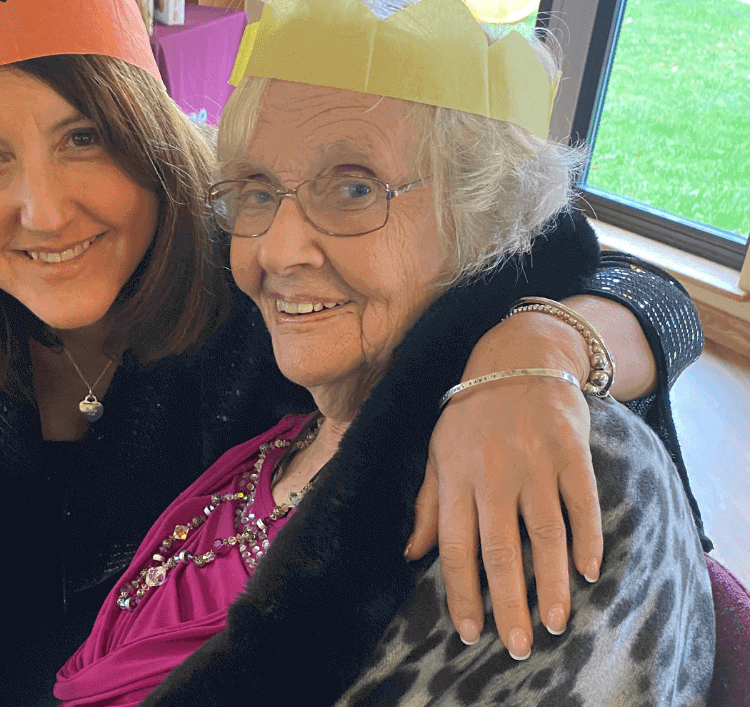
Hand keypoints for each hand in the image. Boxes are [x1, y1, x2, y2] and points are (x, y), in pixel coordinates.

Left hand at [406, 311, 603, 659]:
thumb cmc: (472, 413)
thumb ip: (429, 505)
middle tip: (517, 646)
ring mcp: (534, 461)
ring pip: (545, 533)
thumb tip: (411, 554)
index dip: (461, 592)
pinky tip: (590, 572)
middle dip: (508, 602)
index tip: (470, 632)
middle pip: (500, 549)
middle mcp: (493, 473)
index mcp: (455, 476)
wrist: (519, 356)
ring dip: (552, 583)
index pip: (454, 546)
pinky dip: (588, 538)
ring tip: (555, 622)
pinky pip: (582, 502)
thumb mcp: (438, 452)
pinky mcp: (571, 451)